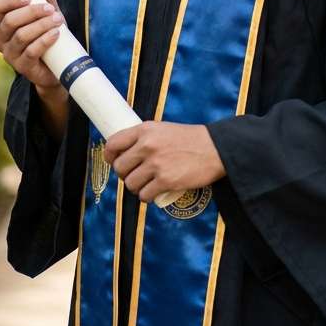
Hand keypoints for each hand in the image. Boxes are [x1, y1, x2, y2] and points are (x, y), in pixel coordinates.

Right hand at [0, 0, 65, 91]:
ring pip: (21, 36)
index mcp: (1, 23)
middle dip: (31, 12)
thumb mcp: (47, 12)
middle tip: (50, 8)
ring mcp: (10, 55)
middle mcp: (1, 39)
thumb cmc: (47, 32)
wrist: (58, 63)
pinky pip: (31, 52)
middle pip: (10, 21)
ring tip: (58, 19)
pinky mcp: (23, 67)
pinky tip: (56, 34)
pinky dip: (45, 41)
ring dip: (41, 25)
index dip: (9, 0)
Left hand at [103, 121, 225, 202]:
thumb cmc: (189, 139)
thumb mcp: (163, 129)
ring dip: (136, 187)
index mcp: (145, 129)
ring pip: (130, 184)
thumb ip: (144, 138)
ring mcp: (156, 164)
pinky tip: (154, 192)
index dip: (110, 156)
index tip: (114, 161)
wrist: (215, 148)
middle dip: (125, 174)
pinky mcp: (166, 181)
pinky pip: (144, 195)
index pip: (113, 143)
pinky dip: (147, 197)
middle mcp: (147, 145)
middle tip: (136, 174)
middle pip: (120, 167)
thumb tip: (125, 152)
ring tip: (147, 184)